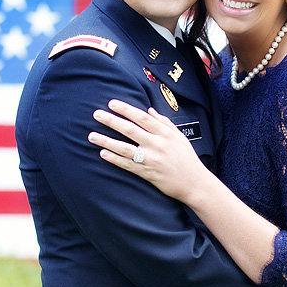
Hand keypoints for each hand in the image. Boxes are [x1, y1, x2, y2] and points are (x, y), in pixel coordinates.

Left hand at [89, 99, 209, 202]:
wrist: (194, 183)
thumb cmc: (187, 159)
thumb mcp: (179, 137)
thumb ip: (164, 122)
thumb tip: (149, 110)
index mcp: (166, 134)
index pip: (142, 117)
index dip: (126, 109)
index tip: (112, 103)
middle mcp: (158, 145)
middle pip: (130, 130)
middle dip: (112, 121)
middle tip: (97, 114)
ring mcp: (151, 159)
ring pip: (125, 148)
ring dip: (106, 141)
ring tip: (91, 136)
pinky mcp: (147, 173)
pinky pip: (127, 165)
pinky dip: (114, 159)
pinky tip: (102, 153)